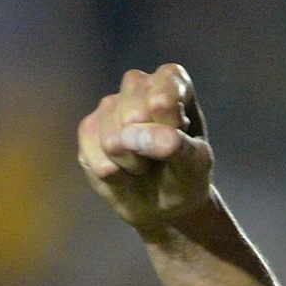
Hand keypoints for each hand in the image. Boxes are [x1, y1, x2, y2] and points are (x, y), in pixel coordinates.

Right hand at [75, 64, 214, 230]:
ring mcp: (110, 106)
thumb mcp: (196, 165)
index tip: (181, 133)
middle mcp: (138, 87)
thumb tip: (133, 134)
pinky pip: (95, 156)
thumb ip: (176, 146)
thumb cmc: (186, 176)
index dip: (170, 116)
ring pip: (112, 139)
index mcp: (173, 84)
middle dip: (149, 146)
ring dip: (132, 163)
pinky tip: (124, 171)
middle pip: (134, 113)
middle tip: (162, 156)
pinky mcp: (88, 129)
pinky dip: (115, 174)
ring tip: (145, 165)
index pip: (166, 83)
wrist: (163, 203)